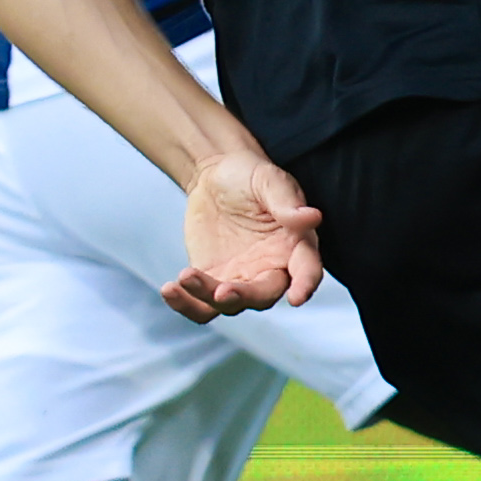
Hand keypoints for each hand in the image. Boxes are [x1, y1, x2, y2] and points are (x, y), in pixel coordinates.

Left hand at [165, 148, 326, 318]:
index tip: (297, 297)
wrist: (215, 178)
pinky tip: (169, 290)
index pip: (306, 270)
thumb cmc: (249, 176)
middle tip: (222, 291)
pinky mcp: (212, 281)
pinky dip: (186, 304)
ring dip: (208, 297)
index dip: (305, 284)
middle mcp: (271, 269)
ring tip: (186, 277)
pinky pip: (202, 304)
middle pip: (264, 295)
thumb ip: (287, 202)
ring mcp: (241, 279)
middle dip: (244, 296)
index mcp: (294, 247)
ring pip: (230, 304)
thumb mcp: (269, 180)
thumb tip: (311, 218)